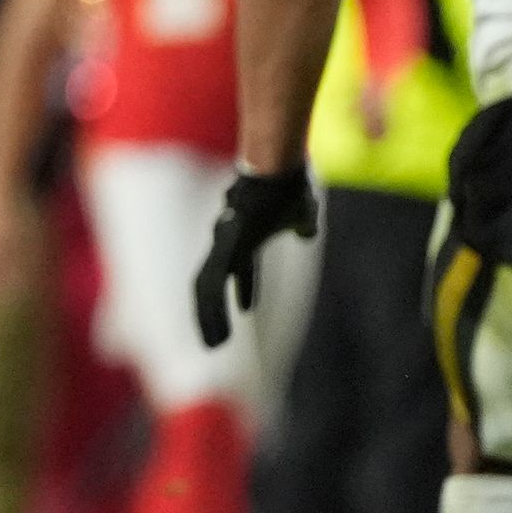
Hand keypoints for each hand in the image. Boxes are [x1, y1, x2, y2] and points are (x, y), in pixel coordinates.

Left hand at [195, 166, 316, 350]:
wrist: (276, 167)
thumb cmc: (289, 184)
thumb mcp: (303, 212)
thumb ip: (301, 226)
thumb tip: (305, 233)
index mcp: (248, 239)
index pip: (243, 270)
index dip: (247, 289)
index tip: (247, 308)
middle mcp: (230, 243)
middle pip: (214, 283)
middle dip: (213, 312)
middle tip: (216, 340)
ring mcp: (223, 245)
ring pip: (206, 288)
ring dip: (208, 318)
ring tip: (214, 345)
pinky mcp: (223, 248)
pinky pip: (210, 284)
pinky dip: (210, 309)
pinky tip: (214, 328)